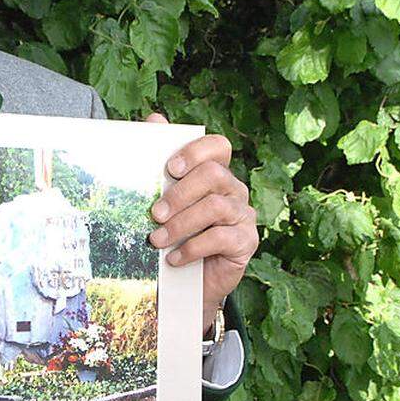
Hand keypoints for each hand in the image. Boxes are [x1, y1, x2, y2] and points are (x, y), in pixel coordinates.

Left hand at [144, 113, 259, 333]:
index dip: (196, 151)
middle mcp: (234, 189)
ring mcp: (243, 215)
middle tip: (153, 213)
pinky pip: (221, 237)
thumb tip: (153, 119)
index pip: (218, 146)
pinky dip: (192, 247)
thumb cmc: (175, 233)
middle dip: (179, 193)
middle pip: (214, 175)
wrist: (187, 281)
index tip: (169, 167)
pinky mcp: (246, 242)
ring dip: (180, 223)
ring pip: (215, 206)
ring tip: (156, 239)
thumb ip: (159, 163)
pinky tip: (173, 258)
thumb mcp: (164, 201)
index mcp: (215, 172)